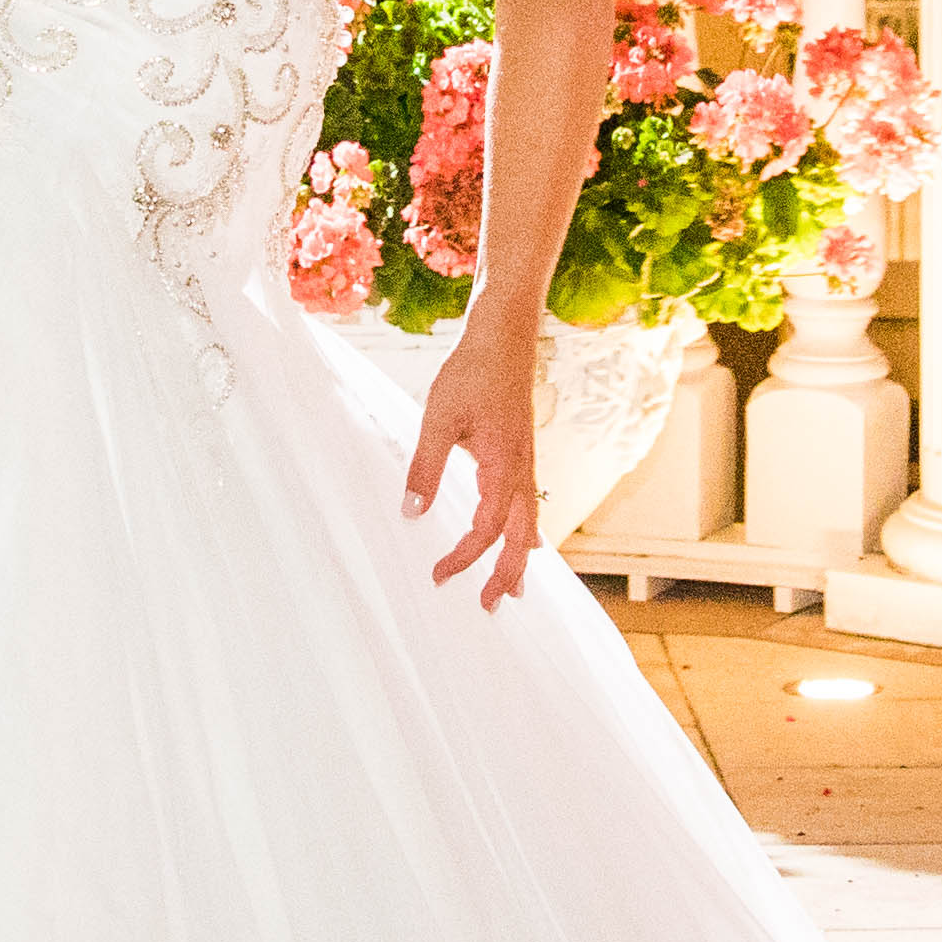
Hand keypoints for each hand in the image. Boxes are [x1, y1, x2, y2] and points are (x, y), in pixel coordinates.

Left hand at [402, 311, 547, 607]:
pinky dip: (525, 530)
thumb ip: (425, 467)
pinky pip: (530, 504)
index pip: (486, 529)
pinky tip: (522, 538)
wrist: (504, 336)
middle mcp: (522, 471)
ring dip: (520, 557)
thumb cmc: (472, 372)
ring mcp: (526, 462)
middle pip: (521, 538)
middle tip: (488, 606)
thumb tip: (411, 513)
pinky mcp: (522, 453)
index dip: (464, 557)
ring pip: (530, 523)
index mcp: (504, 467)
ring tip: (511, 588)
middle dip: (506, 575)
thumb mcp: (437, 418)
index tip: (438, 575)